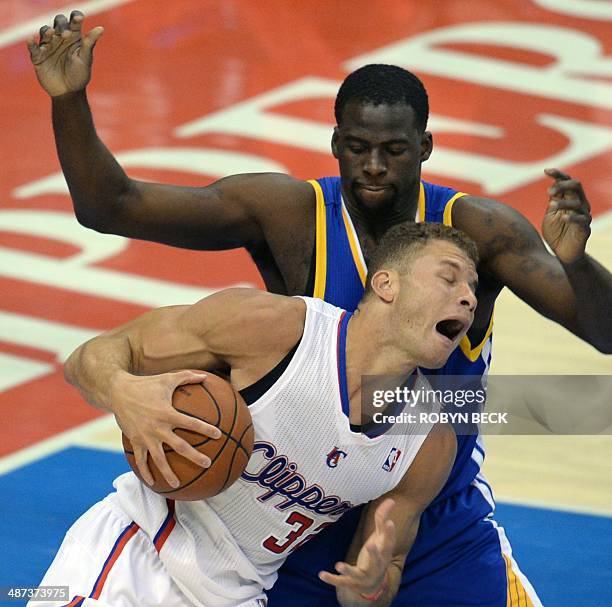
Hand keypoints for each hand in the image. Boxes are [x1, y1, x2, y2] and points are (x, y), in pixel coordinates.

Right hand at [26, 11, 103, 96]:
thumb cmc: (80, 75)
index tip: (79, 18)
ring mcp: (48, 46)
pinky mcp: (38, 56)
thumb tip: (101, 28)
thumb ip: (89, 43)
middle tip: (67, 35)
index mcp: (73, 38)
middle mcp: (59, 38)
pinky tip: (31, 39)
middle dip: (61, 26)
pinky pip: (33, 47)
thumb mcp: (85, 59)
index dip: (75, 18)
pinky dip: (31, 42)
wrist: (69, 92)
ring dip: (47, 31)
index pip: (73, 23)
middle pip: (58, 24)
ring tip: (51, 33)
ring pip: (45, 32)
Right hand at [110, 369, 220, 487]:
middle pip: (180, 446)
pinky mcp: (135, 441)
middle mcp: (158, 428)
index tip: (219, 435)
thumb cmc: (146, 384)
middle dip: (195, 456)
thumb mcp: (167, 378)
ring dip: (168, 473)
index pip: (192, 423)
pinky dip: (146, 472)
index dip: (206, 429)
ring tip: (177, 485)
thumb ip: (187, 377)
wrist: (118, 392)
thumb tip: (205, 376)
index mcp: (168, 413)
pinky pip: (140, 460)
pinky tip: (153, 482)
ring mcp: (145, 437)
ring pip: (159, 459)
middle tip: (208, 464)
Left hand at [319, 499, 395, 599]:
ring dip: (348, 570)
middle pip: (377, 561)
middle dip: (374, 553)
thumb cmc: (377, 556)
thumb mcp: (380, 539)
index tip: (389, 522)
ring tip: (339, 564)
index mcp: (384, 554)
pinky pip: (341, 582)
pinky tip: (321, 574)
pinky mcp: (351, 583)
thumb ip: (382, 520)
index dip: (390, 533)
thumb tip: (391, 500)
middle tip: (371, 544)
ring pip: (357, 574)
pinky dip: (331, 579)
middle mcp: (376, 567)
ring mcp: (363, 577)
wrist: (374, 585)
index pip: (389, 543)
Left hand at [542, 168, 591, 264]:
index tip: (546, 171)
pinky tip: (564, 218)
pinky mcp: (585, 229)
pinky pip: (582, 220)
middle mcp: (579, 204)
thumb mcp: (550, 215)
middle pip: (576, 186)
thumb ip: (553, 202)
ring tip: (552, 206)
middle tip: (549, 193)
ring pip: (578, 203)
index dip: (558, 174)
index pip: (567, 182)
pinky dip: (572, 218)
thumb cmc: (556, 233)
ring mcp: (583, 216)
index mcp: (570, 199)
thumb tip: (553, 187)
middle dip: (563, 185)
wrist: (562, 253)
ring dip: (564, 203)